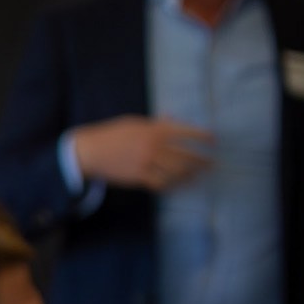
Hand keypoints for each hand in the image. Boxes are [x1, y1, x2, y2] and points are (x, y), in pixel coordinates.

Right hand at [69, 115, 213, 190]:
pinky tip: (178, 186)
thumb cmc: (111, 134)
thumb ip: (154, 123)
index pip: (185, 132)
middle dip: (201, 160)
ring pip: (175, 171)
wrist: (90, 151)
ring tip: (196, 177)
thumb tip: (170, 117)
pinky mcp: (138, 176)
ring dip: (189, 175)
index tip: (213, 141)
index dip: (202, 136)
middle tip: (211, 164)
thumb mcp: (134, 123)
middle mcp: (154, 145)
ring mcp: (146, 162)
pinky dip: (172, 185)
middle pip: (185, 155)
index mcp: (154, 129)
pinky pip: (161, 183)